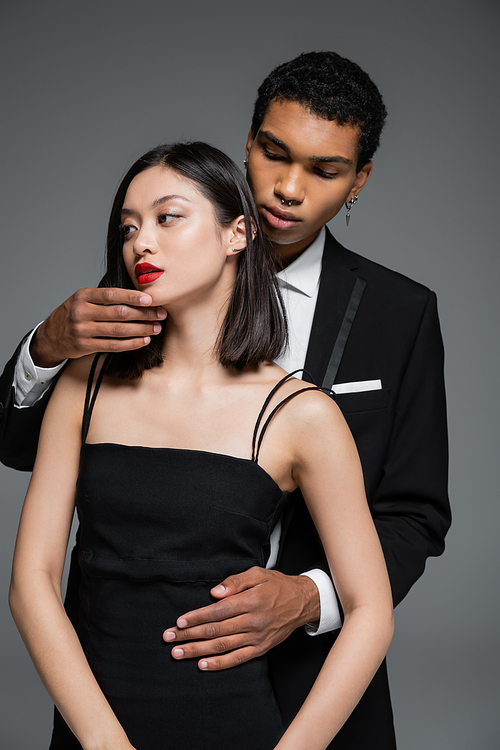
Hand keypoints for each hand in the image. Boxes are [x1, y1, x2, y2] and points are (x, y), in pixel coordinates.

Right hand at [30, 288, 166, 366]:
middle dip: (143, 314)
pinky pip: (114, 345)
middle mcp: (81, 312)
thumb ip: (104, 298)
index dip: (133, 297)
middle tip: (161, 314)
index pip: (112, 294)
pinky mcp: (85, 346)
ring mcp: (82, 330)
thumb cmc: (73, 314)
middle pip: (119, 313)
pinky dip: (132, 343)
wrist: (50, 336)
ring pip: (119, 330)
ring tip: (156, 328)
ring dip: (141, 329)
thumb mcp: (83, 300)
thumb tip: (138, 296)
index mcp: (83, 296)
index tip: (150, 299)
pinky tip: (144, 340)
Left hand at [163, 567, 319, 670]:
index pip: (218, 611)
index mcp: (251, 601)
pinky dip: (219, 664)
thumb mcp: (257, 574)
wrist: (302, 602)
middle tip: (169, 639)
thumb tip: (214, 593)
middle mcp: (253, 621)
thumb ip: (235, 582)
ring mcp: (256, 637)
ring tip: (178, 653)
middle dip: (189, 635)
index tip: (179, 622)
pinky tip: (202, 665)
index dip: (196, 617)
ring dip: (197, 651)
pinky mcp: (260, 649)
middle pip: (216, 630)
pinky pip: (237, 659)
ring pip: (222, 646)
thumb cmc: (276, 585)